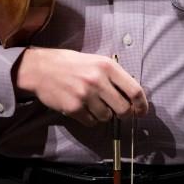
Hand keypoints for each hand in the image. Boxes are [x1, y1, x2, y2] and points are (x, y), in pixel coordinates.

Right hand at [14, 48, 147, 126]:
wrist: (40, 68)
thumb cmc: (71, 64)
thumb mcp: (95, 61)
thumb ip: (113, 76)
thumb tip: (132, 96)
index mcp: (107, 66)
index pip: (135, 90)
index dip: (142, 105)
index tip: (141, 111)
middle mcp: (98, 80)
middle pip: (123, 109)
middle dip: (123, 114)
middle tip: (116, 110)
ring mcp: (86, 95)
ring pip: (107, 117)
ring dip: (103, 115)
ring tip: (93, 104)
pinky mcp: (74, 108)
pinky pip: (91, 122)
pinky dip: (90, 119)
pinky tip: (82, 108)